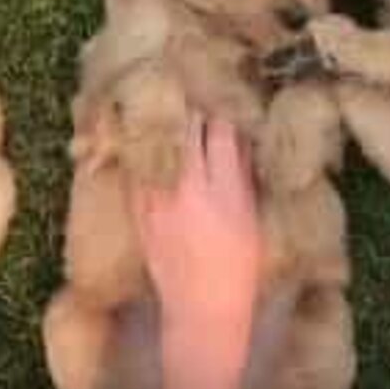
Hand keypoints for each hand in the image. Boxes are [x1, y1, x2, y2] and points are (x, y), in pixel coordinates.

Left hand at [134, 114, 260, 388]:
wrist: (201, 309)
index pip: (222, 131)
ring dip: (165, 118)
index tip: (224, 87)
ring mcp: (158, 198)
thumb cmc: (238, 268)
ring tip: (165, 90)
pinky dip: (144, 147)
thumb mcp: (251, 218)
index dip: (223, 105)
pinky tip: (144, 131)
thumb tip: (240, 137)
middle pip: (187, 128)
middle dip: (192, 102)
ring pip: (158, 141)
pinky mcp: (138, 210)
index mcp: (224, 190)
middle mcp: (188, 189)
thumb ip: (243, 175)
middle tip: (192, 78)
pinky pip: (138, 166)